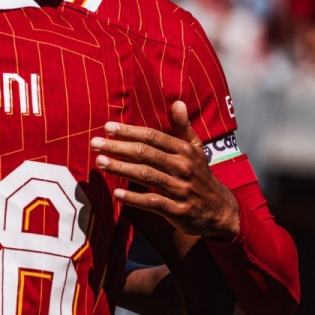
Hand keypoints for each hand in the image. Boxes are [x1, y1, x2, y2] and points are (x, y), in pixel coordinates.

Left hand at [90, 101, 239, 238]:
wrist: (219, 211)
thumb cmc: (199, 176)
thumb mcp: (196, 150)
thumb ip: (183, 128)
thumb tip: (177, 103)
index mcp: (185, 151)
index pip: (153, 137)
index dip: (129, 131)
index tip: (108, 127)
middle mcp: (183, 168)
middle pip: (146, 154)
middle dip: (118, 147)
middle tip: (95, 143)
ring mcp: (180, 190)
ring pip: (146, 176)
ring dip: (121, 168)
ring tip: (99, 162)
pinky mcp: (178, 211)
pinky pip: (153, 202)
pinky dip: (134, 198)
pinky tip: (117, 194)